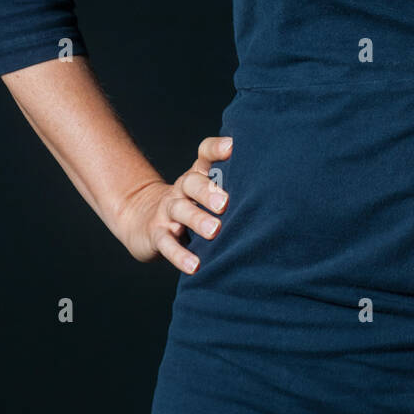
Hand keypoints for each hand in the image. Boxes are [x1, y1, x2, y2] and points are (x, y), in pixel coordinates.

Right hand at [117, 135, 231, 273]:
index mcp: (197, 175)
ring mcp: (167, 211)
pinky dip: (180, 256)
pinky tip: (195, 266)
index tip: (233, 146)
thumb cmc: (189, 203)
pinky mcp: (157, 235)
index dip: (216, 148)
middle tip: (225, 202)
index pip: (205, 154)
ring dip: (197, 220)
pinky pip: (168, 245)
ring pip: (180, 211)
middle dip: (208, 191)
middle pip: (192, 183)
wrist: (142, 219)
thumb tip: (271, 183)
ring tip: (214, 231)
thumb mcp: (204, 189)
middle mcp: (181, 189)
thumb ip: (230, 183)